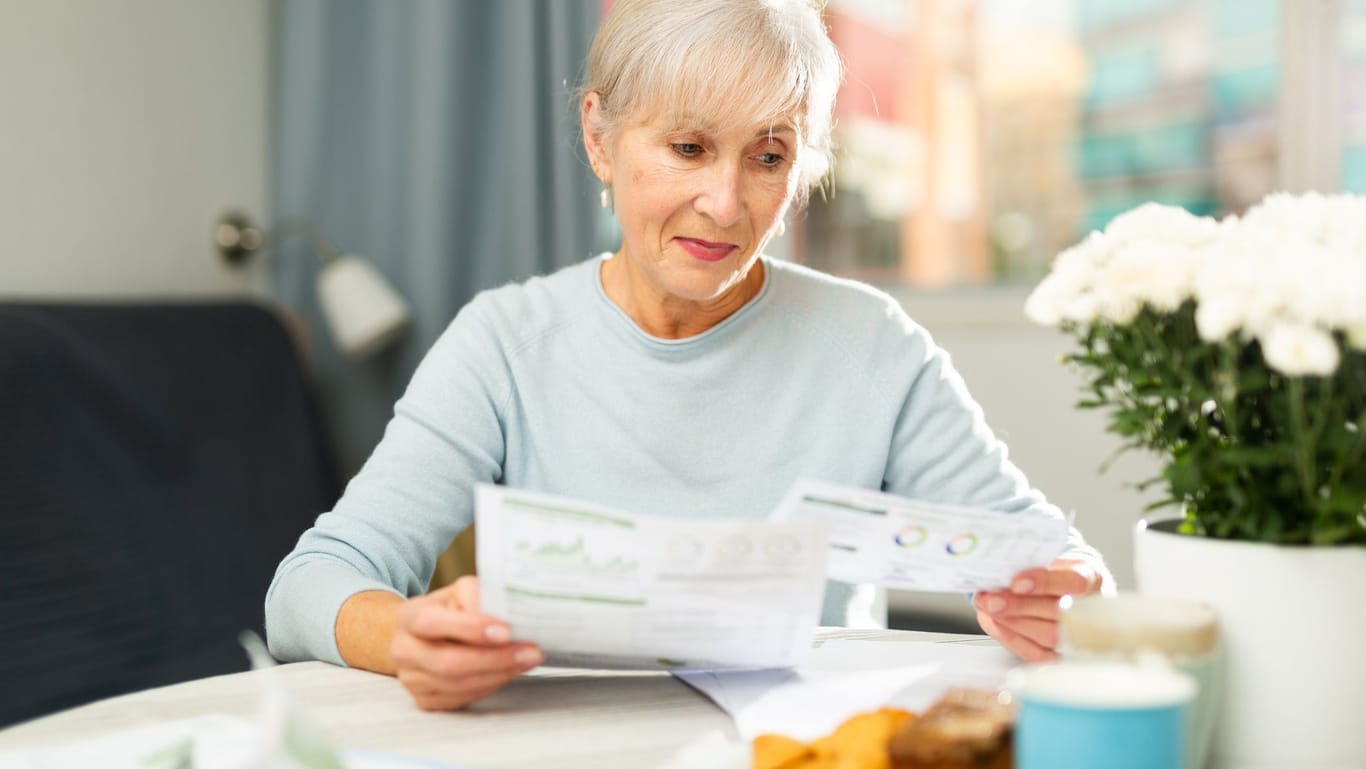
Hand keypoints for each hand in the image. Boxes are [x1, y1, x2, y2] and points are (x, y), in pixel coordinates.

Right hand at [388, 575, 543, 709]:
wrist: (422, 635)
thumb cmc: (448, 610)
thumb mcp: (460, 592)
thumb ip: (478, 597)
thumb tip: (504, 618)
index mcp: (409, 616)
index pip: (434, 623)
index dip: (470, 629)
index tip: (506, 631)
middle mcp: (403, 650)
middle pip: (449, 662)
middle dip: (495, 659)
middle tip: (530, 652)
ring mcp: (411, 679)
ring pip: (459, 684)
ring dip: (499, 673)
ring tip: (527, 660)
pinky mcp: (424, 700)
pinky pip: (461, 698)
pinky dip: (490, 685)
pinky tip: (509, 672)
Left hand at [973, 558, 1102, 661]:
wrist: (1065, 588)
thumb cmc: (1054, 570)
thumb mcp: (1047, 556)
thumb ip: (1029, 561)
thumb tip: (999, 567)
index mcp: (1091, 577)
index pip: (1074, 582)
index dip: (1045, 583)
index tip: (1016, 582)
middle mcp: (1090, 608)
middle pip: (1057, 613)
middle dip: (1018, 606)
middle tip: (989, 599)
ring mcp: (1079, 635)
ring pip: (1047, 635)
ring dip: (1010, 622)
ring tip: (986, 607)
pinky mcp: (1061, 654)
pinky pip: (1036, 653)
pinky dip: (1010, 637)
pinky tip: (994, 621)